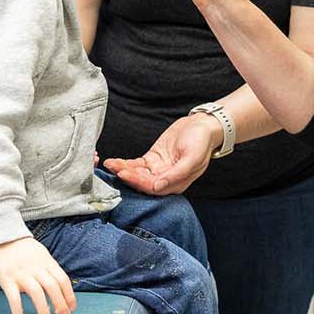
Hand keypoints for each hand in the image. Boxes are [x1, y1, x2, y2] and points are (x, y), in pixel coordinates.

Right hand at [0, 236, 76, 313]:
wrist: (1, 235)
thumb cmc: (23, 249)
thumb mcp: (41, 254)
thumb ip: (49, 269)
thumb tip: (59, 289)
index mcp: (47, 262)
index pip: (63, 280)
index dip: (69, 295)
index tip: (72, 309)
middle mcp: (36, 268)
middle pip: (52, 287)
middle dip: (60, 305)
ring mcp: (21, 273)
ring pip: (36, 293)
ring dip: (43, 310)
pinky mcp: (6, 279)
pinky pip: (13, 298)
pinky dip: (18, 312)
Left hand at [103, 112, 221, 194]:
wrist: (202, 126)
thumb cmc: (201, 142)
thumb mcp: (192, 158)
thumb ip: (176, 174)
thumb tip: (158, 187)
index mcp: (177, 183)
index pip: (153, 188)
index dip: (138, 182)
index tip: (124, 174)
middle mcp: (166, 180)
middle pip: (142, 182)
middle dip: (127, 176)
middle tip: (113, 169)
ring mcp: (158, 170)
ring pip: (137, 174)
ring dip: (123, 170)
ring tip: (110, 164)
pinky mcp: (153, 159)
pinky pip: (137, 165)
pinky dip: (126, 164)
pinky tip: (115, 162)